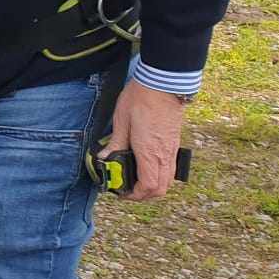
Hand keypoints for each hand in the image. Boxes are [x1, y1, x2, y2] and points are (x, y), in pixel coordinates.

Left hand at [103, 79, 187, 200]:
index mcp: (149, 152)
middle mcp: (164, 154)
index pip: (147, 186)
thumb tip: (104, 158)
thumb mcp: (121, 121)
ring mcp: (171, 149)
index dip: (135, 195)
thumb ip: (115, 143)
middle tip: (127, 189)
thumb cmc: (141, 99)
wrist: (162, 82)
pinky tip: (147, 166)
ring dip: (154, 186)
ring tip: (136, 179)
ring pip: (168, 180)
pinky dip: (161, 175)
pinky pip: (171, 167)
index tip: (121, 193)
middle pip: (160, 188)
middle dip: (144, 195)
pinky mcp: (174, 142)